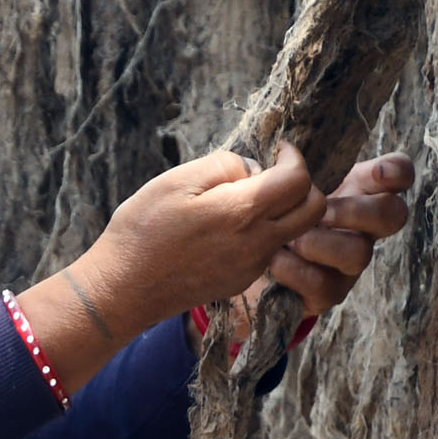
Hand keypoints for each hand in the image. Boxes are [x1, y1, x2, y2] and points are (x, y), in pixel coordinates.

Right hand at [15, 145, 325, 394]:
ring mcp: (253, 266)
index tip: (277, 149)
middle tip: (274, 172)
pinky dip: (265, 231)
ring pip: (296, 232)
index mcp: (242, 212)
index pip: (298, 179)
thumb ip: (223, 165)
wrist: (123, 289)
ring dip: (286, 210)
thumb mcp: (176, 181)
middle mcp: (258, 243)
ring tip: (248, 198)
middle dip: (303, 184)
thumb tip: (251, 168)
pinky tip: (230, 225)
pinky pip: (271, 250)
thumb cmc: (142, 229)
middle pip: (314, 210)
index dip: (293, 156)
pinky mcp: (242, 280)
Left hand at [226, 152, 416, 342]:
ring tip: (290, 240)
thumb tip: (283, 149)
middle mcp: (363, 228)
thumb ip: (292, 165)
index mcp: (358, 191)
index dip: (398, 172)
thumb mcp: (283, 182)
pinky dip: (296, 270)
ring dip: (322, 243)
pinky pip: (324, 285)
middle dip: (358, 211)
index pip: (399, 175)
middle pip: (392, 215)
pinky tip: (275, 260)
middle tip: (322, 212)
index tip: (377, 172)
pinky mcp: (328, 293)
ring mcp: (349, 263)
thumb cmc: (273, 210)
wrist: (250, 259)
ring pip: (359, 254)